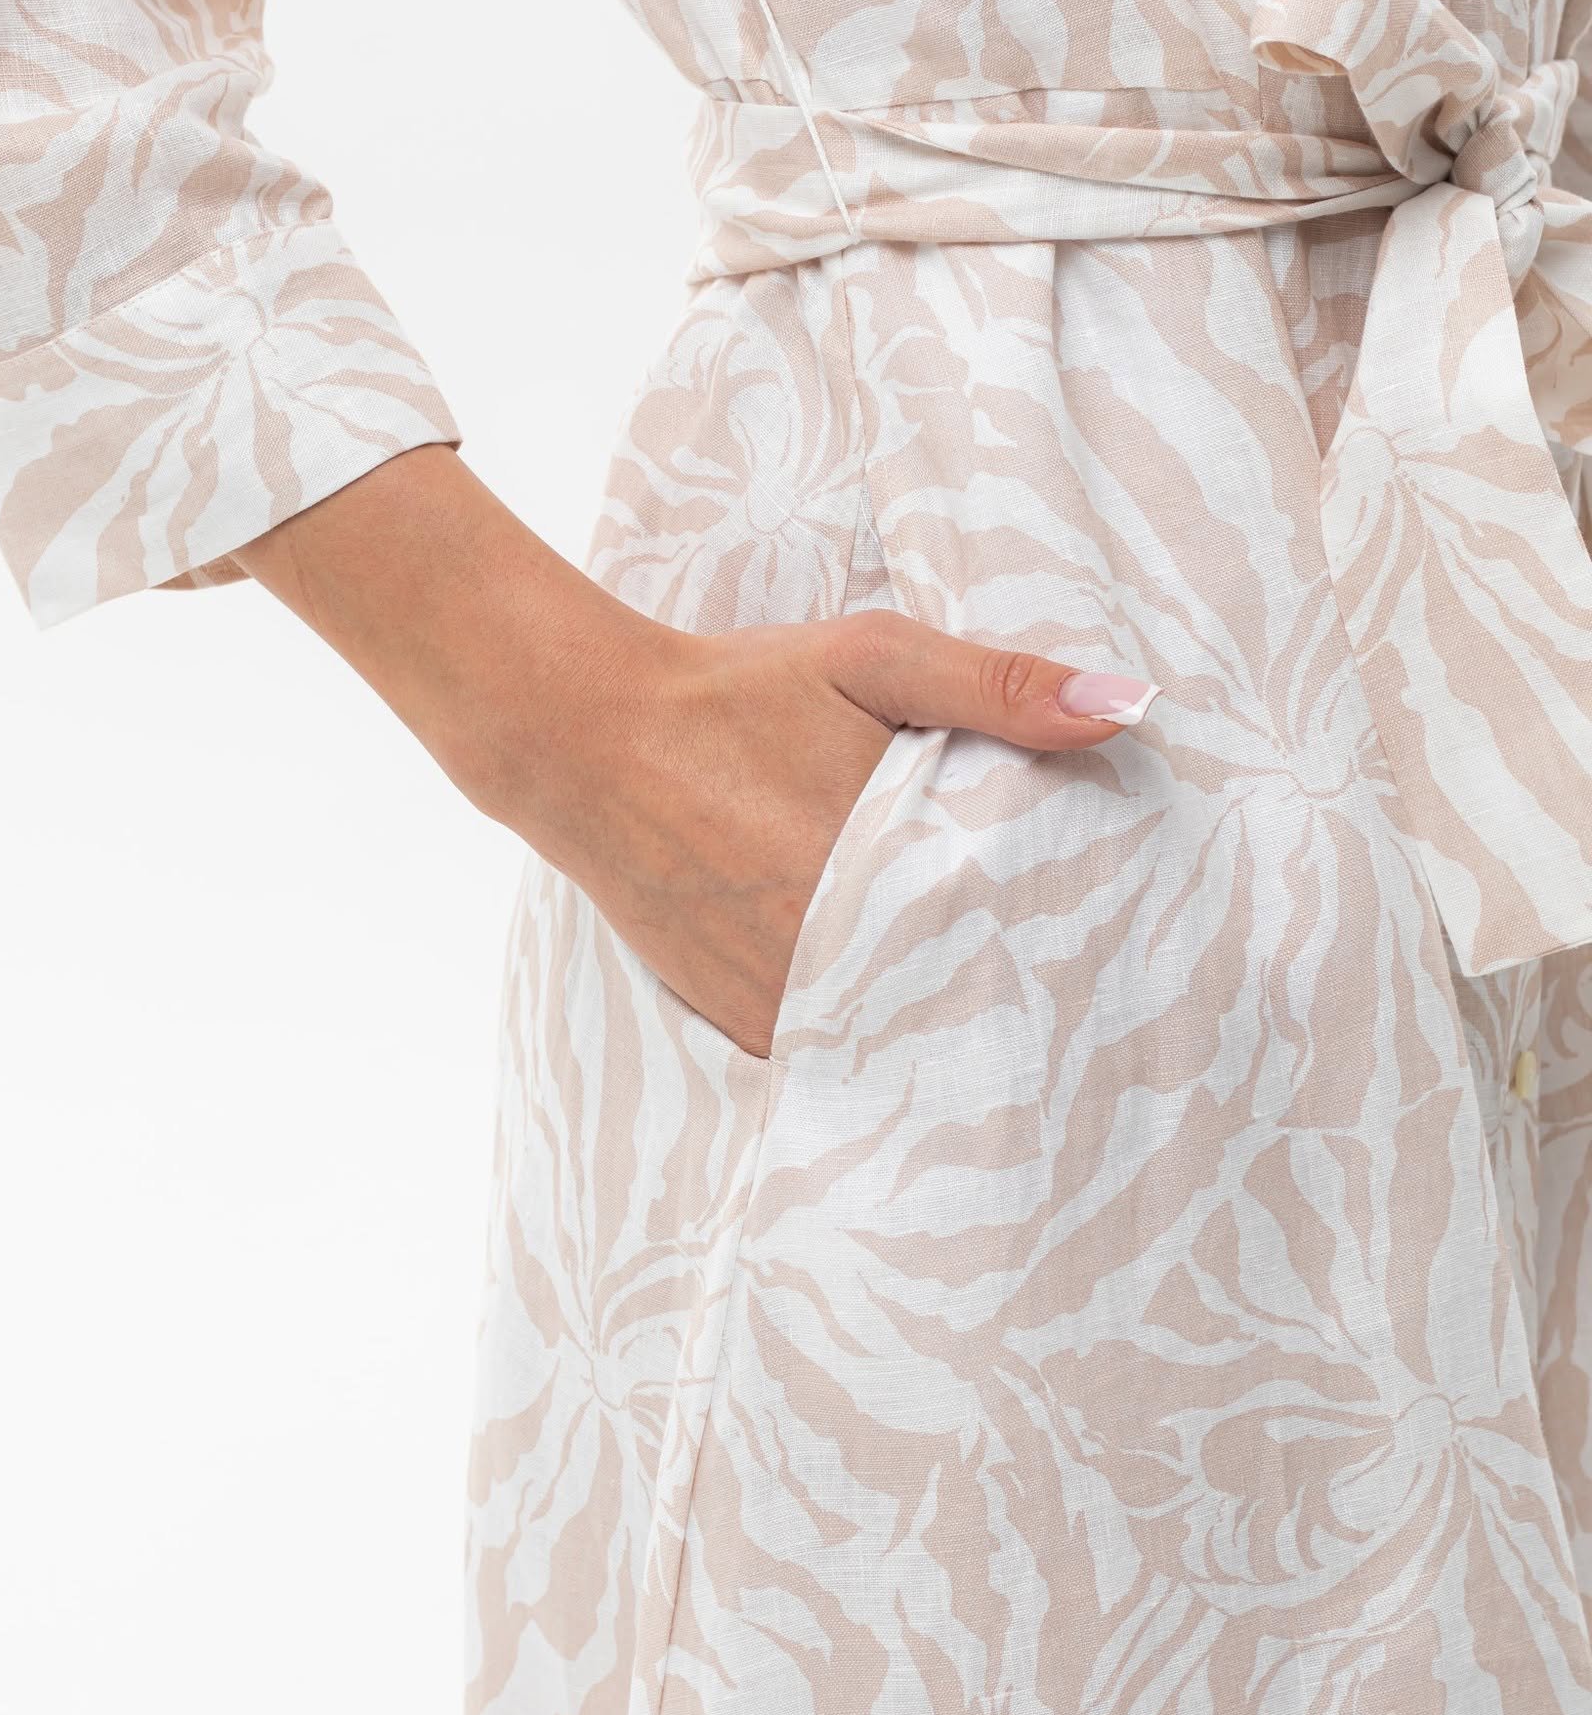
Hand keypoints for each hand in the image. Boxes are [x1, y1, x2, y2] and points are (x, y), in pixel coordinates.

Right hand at [510, 611, 1161, 1058]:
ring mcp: (786, 1000)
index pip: (1019, 940)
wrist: (588, 740)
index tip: (1112, 953)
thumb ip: (996, 686)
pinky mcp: (743, 1023)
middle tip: (1078, 1006)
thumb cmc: (736, 692)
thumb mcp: (871, 657)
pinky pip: (832, 1057)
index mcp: (891, 867)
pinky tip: (902, 1019)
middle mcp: (839, 952)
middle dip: (1016, 998)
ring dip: (944, 1028)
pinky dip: (869, 1043)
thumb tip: (1126, 710)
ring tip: (1003, 1022)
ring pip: (902, 1043)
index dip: (1068, 948)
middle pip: (967, 1003)